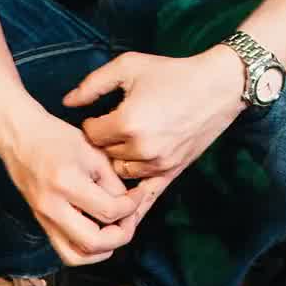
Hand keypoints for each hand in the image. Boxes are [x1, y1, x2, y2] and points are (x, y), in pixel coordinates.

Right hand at [0, 101, 136, 265]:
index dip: (132, 206)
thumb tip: (127, 205)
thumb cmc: (55, 137)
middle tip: (129, 219)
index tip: (138, 196)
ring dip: (102, 250)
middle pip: (94, 242)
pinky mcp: (42, 223)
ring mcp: (44, 218)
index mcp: (67, 182)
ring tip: (114, 231)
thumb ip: (112, 181)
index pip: (109, 210)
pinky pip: (66, 251)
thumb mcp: (91, 151)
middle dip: (120, 235)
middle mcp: (52, 206)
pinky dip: (85, 250)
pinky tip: (97, 235)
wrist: (19, 137)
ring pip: (77, 256)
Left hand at [64, 47, 244, 232]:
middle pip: (103, 157)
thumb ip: (93, 84)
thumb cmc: (173, 73)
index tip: (98, 117)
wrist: (218, 87)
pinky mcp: (171, 172)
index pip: (90, 135)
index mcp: (127, 122)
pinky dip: (132, 204)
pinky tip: (121, 218)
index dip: (91, 125)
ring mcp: (157, 164)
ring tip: (118, 151)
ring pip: (120, 174)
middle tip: (105, 135)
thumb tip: (66, 102)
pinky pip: (146, 196)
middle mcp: (141, 148)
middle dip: (102, 146)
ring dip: (116, 164)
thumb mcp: (129, 66)